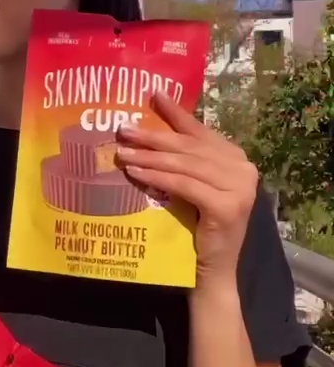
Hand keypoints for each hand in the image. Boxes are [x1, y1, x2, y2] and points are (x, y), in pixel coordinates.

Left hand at [116, 91, 258, 286]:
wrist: (212, 270)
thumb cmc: (198, 226)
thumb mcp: (192, 185)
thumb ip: (184, 160)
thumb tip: (148, 130)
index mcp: (236, 158)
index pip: (200, 131)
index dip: (176, 113)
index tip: (153, 97)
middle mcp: (243, 168)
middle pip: (189, 147)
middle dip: (153, 137)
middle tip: (124, 130)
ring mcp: (240, 188)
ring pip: (184, 165)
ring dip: (150, 157)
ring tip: (123, 153)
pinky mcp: (227, 206)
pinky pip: (184, 185)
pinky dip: (157, 177)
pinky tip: (136, 173)